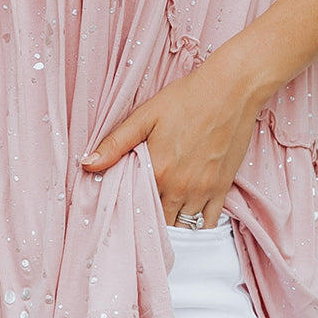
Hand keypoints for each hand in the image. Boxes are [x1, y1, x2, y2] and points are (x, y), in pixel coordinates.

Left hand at [80, 55, 262, 228]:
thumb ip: (115, 144)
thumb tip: (86, 165)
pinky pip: (209, 222)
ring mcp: (203, 190)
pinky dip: (198, 227)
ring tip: (163, 224)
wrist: (231, 89)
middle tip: (142, 222)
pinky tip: (188, 222)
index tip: (122, 215)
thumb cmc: (185, 98)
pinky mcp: (223, 187)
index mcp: (157, 171)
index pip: (136, 209)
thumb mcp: (145, 116)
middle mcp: (179, 187)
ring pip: (184, 227)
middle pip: (161, 224)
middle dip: (150, 224)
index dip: (128, 214)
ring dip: (173, 228)